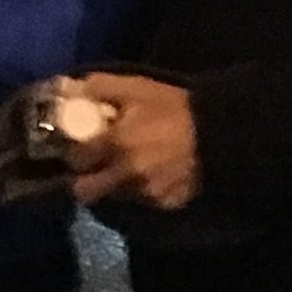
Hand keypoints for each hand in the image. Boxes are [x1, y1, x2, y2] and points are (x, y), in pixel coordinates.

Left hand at [63, 71, 198, 209]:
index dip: (72, 154)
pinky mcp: (165, 203)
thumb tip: (70, 88)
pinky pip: (141, 201)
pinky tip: (150, 174)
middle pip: (86, 191)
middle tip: (91, 167)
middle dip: (83, 180)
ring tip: (124, 167)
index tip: (76, 147)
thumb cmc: (176, 108)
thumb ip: (101, 87)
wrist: (221, 133)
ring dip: (113, 184)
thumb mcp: (138, 88)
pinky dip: (139, 190)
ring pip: (114, 196)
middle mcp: (126, 175)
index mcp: (115, 144)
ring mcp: (146, 193)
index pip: (75, 160)